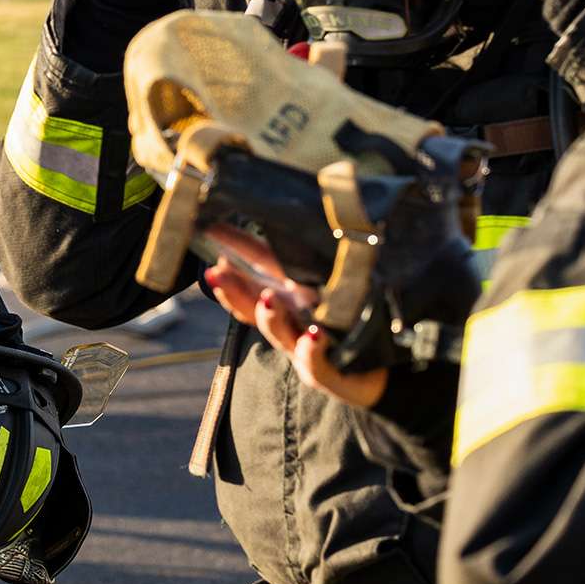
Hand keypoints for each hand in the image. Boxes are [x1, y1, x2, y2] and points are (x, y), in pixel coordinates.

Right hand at [202, 226, 387, 408]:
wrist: (377, 366)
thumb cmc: (346, 316)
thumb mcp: (324, 281)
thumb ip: (296, 258)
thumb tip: (278, 213)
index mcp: (286, 295)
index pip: (253, 269)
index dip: (231, 248)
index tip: (207, 226)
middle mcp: (289, 319)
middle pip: (253, 306)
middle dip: (233, 289)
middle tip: (217, 272)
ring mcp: (303, 346)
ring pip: (279, 333)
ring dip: (271, 316)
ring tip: (268, 299)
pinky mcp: (326, 370)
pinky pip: (317, 363)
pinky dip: (311, 350)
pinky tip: (312, 336)